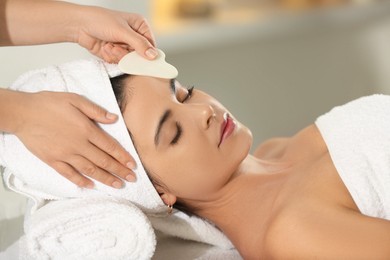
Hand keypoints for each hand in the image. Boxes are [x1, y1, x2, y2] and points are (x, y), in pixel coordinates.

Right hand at [14, 91, 135, 188]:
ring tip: (118, 185)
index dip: (123, 157)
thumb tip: (115, 118)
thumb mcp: (75, 100)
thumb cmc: (49, 104)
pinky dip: (80, 181)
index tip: (133, 165)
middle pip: (103, 161)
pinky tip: (90, 186)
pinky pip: (69, 174)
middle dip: (120, 171)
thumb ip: (96, 111)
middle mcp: (78, 145)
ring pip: (90, 170)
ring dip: (105, 179)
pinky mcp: (53, 160)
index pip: (110, 147)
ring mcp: (65, 155)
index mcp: (86, 130)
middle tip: (132, 179)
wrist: (22, 113)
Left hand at [76, 6, 157, 62]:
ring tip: (109, 45)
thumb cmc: (99, 20)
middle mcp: (134, 36)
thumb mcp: (122, 31)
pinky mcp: (116, 53)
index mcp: (140, 26)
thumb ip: (139, 44)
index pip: (151, 45)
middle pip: (140, 55)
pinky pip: (119, 62)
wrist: (79, 26)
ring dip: (118, 55)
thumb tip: (153, 55)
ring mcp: (124, 45)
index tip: (141, 60)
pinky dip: (112, 57)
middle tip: (117, 48)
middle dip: (127, 54)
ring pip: (129, 60)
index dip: (147, 54)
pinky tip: (105, 48)